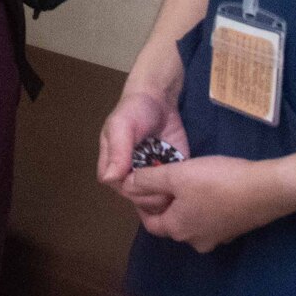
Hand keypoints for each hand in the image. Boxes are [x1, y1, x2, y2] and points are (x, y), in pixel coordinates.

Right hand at [98, 83, 189, 217]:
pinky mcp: (170, 171)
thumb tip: (109, 179)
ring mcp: (151, 174)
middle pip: (139, 196)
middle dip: (152, 195)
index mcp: (114, 164)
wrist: (159, 98)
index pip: (120, 188)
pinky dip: (179, 190)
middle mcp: (131, 173)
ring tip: (177, 188)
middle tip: (167, 185)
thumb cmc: (134, 110)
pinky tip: (185, 186)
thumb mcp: (122, 126)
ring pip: (156, 197)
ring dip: (167, 195)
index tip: (146, 183)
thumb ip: (116, 151)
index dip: (132, 190)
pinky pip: (173, 188)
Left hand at [128, 155, 295, 252]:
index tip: (142, 185)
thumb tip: (125, 184)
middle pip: (172, 222)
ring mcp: (218, 237)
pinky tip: (210, 185)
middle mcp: (196, 240)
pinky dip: (204, 204)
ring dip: (185, 202)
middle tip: (164, 178)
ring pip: (192, 219)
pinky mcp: (236, 229)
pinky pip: (211, 217)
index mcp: (178, 230)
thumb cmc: (217, 181)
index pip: (151, 223)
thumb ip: (148, 180)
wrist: (268, 188)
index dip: (142, 205)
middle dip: (165, 202)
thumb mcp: (177, 175)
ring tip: (186, 179)